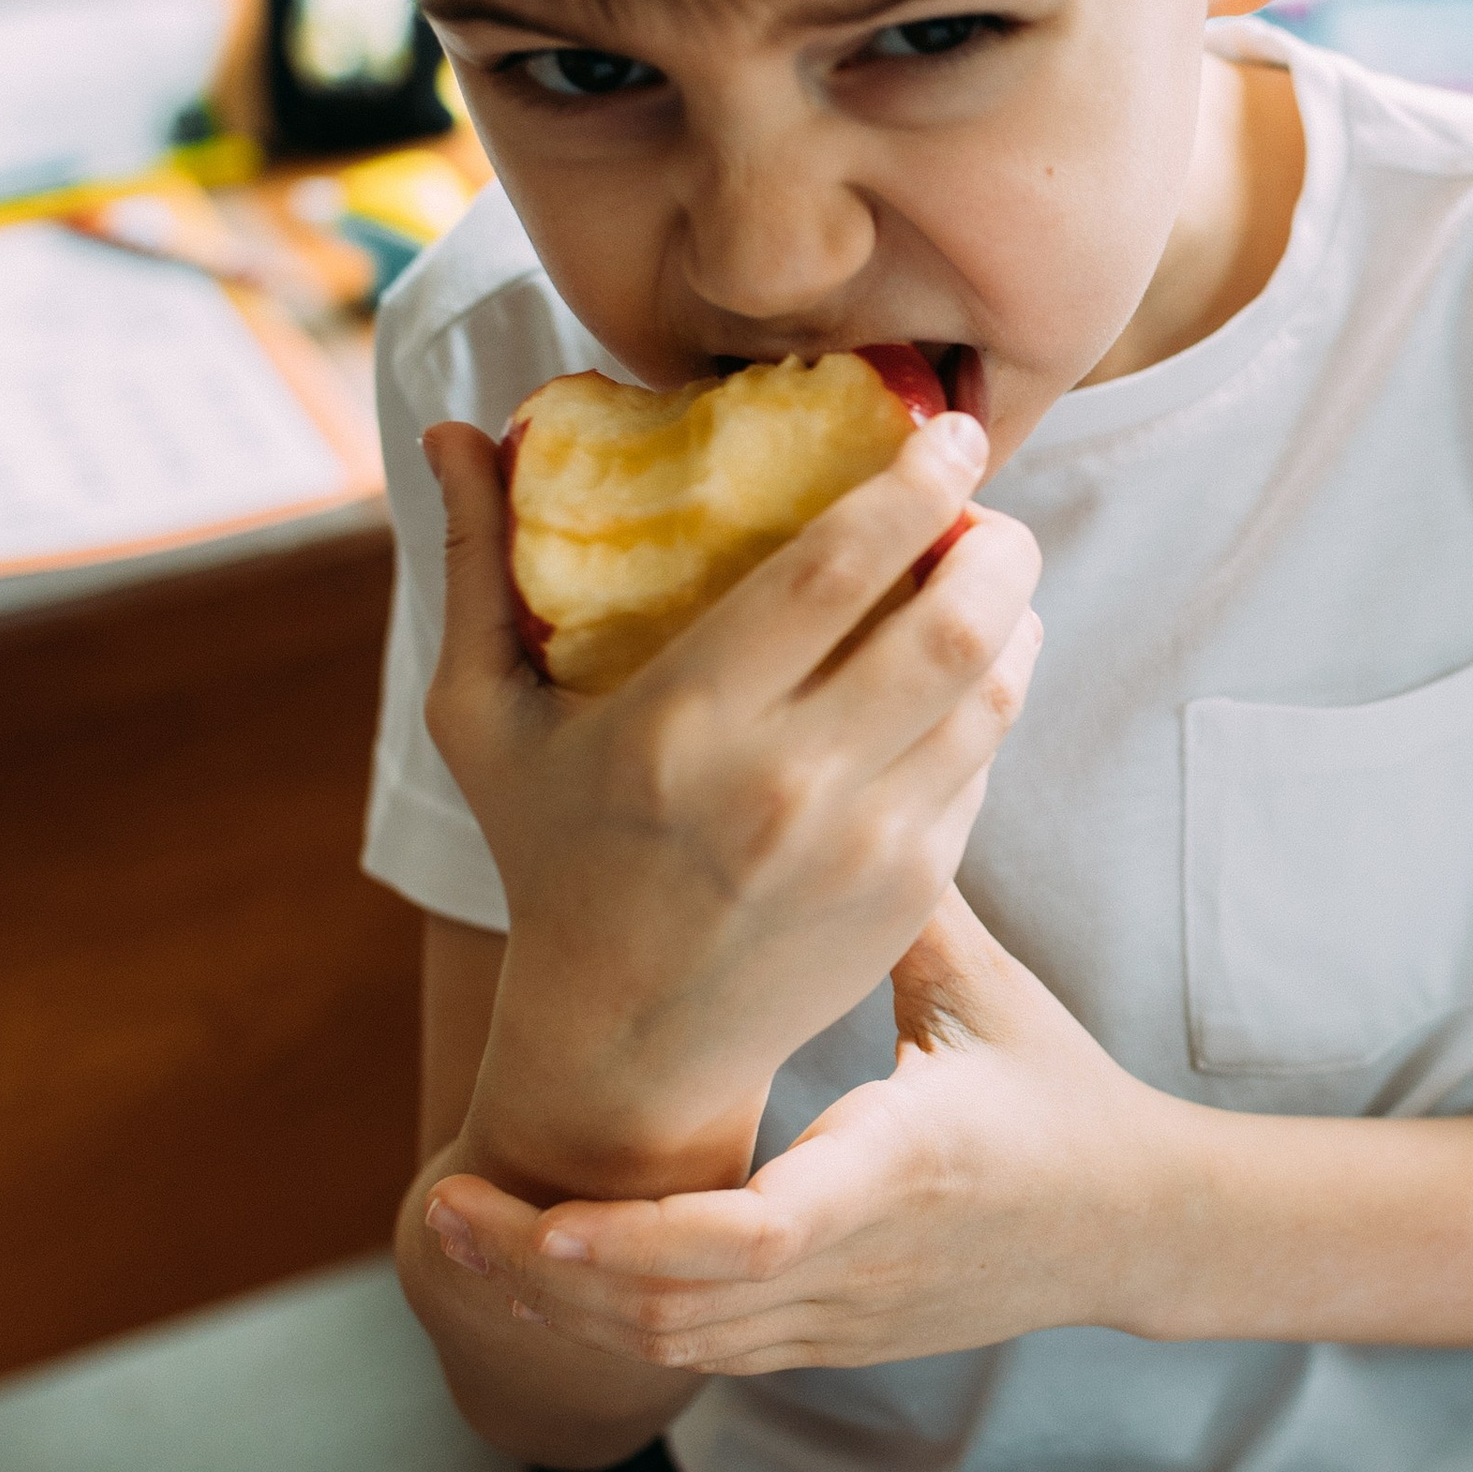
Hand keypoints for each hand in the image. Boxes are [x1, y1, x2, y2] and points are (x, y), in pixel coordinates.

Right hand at [422, 415, 1041, 1194]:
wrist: (627, 1041)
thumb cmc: (550, 857)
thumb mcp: (487, 721)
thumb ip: (476, 568)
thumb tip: (459, 430)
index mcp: (684, 721)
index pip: (838, 567)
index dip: (913, 482)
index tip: (945, 431)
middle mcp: (788, 783)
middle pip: (952, 620)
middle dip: (997, 540)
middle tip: (985, 503)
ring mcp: (866, 844)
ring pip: (992, 691)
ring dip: (1013, 614)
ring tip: (988, 573)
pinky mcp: (914, 889)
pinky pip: (984, 762)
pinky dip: (993, 697)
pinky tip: (969, 667)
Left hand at [424, 894, 1174, 1371]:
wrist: (1137, 1229)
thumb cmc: (1063, 1095)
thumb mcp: (989, 997)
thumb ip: (904, 902)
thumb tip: (835, 773)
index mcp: (895, 1169)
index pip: (750, 1235)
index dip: (636, 1238)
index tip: (548, 1211)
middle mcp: (857, 1265)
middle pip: (673, 1314)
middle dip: (544, 1277)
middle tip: (445, 1208)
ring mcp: (841, 1318)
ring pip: (672, 1348)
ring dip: (558, 1305)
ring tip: (462, 1234)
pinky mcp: (830, 1342)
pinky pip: (699, 1355)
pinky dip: (608, 1321)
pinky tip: (539, 1268)